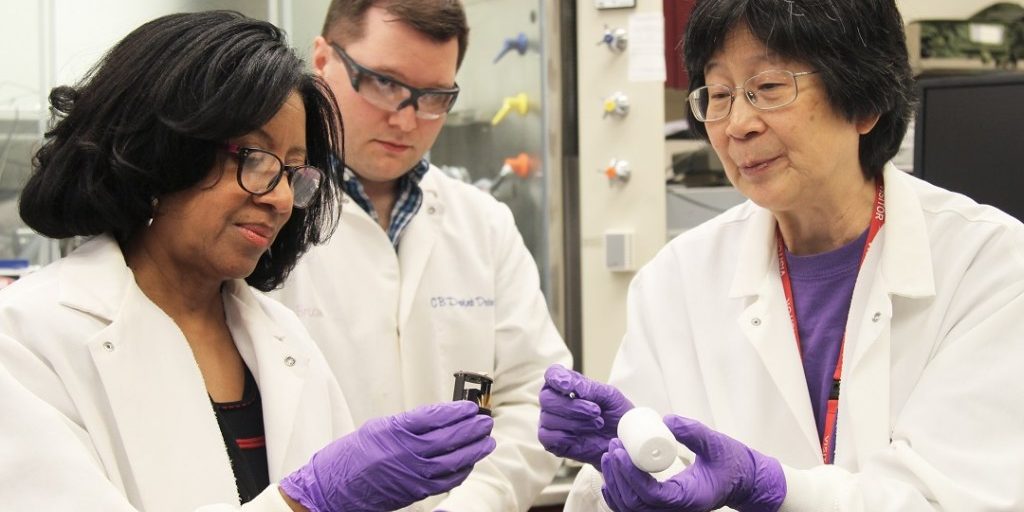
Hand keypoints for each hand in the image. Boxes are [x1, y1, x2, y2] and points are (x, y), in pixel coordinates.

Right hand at [279, 400, 495, 511]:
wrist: (333, 488)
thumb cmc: (351, 457)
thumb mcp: (379, 427)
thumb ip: (409, 423)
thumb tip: (439, 418)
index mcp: (397, 431)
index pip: (436, 416)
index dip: (457, 411)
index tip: (469, 407)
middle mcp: (408, 452)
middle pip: (449, 438)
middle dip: (472, 429)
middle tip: (485, 421)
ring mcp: (414, 474)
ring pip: (454, 461)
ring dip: (474, 450)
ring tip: (487, 440)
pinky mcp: (416, 491)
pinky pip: (447, 481)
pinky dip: (462, 470)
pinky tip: (470, 462)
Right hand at [538, 364, 633, 468]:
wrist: (622, 437)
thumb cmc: (614, 413)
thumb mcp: (609, 395)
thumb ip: (589, 388)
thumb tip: (572, 387)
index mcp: (565, 385)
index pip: (552, 374)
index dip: (556, 378)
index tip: (568, 386)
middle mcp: (554, 402)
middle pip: (546, 398)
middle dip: (571, 406)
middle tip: (596, 411)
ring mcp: (550, 422)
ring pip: (548, 419)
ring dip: (575, 423)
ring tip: (597, 424)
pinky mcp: (552, 442)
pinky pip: (547, 438)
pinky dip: (564, 437)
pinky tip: (579, 438)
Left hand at [601, 415, 785, 511]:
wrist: (742, 480)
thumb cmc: (732, 463)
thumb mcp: (716, 443)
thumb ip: (693, 431)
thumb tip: (665, 420)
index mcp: (688, 499)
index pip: (650, 495)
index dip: (629, 474)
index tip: (619, 451)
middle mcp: (676, 511)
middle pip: (634, 504)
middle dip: (617, 476)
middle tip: (612, 448)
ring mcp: (668, 511)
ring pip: (630, 509)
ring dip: (614, 484)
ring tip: (609, 456)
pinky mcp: (663, 506)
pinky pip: (634, 508)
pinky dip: (618, 496)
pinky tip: (610, 477)